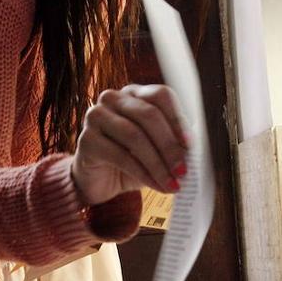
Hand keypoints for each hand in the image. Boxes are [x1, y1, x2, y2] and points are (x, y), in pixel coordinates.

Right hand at [70, 84, 189, 205]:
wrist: (100, 181)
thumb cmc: (132, 161)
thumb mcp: (157, 149)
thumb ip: (174, 143)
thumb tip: (195, 149)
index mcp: (135, 94)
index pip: (160, 95)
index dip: (177, 118)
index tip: (190, 144)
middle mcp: (113, 99)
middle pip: (148, 114)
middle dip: (169, 146)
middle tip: (184, 170)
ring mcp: (96, 116)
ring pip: (134, 136)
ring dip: (158, 164)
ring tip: (172, 183)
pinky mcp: (86, 139)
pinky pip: (120, 156)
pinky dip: (143, 174)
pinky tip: (156, 186)